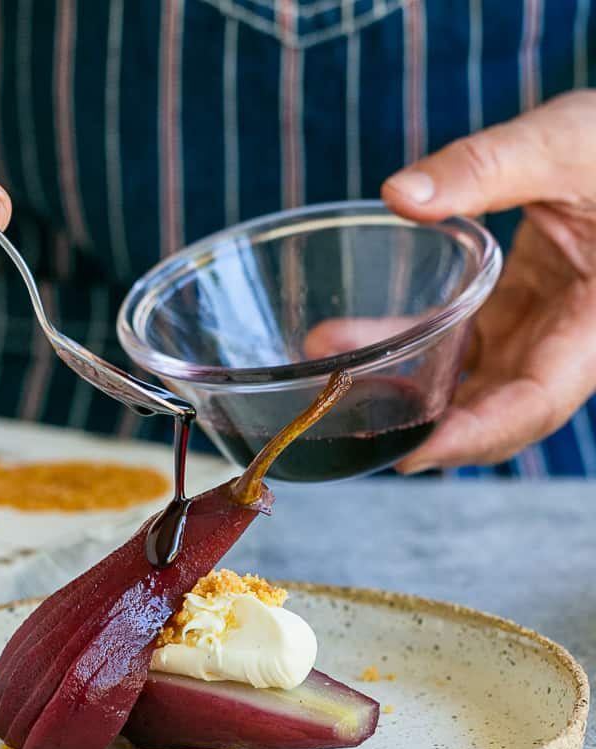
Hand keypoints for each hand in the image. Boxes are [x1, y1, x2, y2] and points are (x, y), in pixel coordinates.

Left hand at [381, 89, 595, 471]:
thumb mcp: (563, 142)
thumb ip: (487, 165)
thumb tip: (400, 194)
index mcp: (595, 325)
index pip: (535, 404)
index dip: (476, 436)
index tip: (413, 454)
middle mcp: (567, 342)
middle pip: (495, 413)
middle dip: (425, 429)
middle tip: (348, 427)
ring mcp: (538, 330)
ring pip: (468, 384)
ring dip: (402, 389)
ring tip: (331, 373)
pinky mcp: (513, 311)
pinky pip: (456, 346)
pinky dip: (406, 346)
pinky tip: (346, 337)